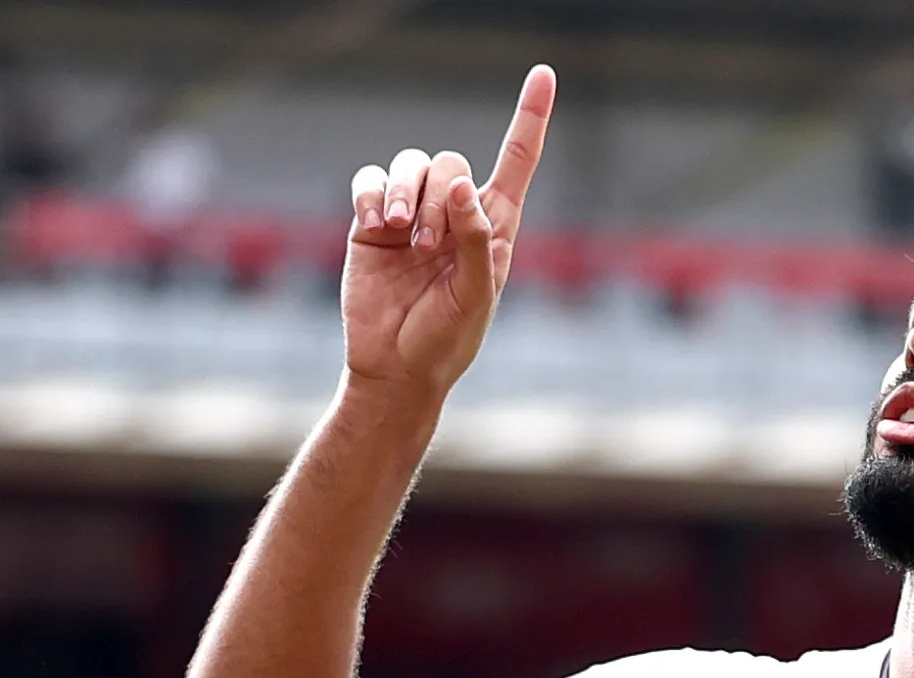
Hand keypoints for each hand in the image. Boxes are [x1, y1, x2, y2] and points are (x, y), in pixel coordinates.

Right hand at [340, 65, 555, 397]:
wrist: (395, 367)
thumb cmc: (447, 339)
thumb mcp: (475, 296)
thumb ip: (476, 241)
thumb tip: (464, 187)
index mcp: (494, 227)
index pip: (517, 161)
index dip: (530, 118)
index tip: (543, 74)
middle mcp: (455, 214)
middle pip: (452, 162)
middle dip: (440, 196)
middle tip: (430, 245)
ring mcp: (411, 216)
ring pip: (411, 165)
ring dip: (407, 193)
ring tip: (403, 234)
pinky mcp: (371, 222)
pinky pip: (370, 179)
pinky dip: (372, 192)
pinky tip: (375, 222)